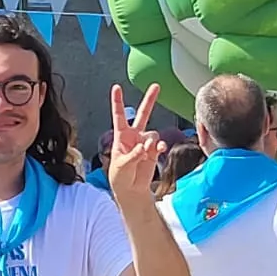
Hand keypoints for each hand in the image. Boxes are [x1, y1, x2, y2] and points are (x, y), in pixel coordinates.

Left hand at [106, 83, 166, 203]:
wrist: (130, 190)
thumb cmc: (119, 177)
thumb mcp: (121, 166)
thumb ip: (132, 155)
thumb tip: (144, 146)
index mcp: (120, 137)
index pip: (119, 116)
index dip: (117, 102)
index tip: (116, 87)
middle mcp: (134, 136)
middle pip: (142, 115)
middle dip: (149, 100)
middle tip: (156, 85)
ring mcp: (145, 143)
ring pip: (152, 133)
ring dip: (150, 142)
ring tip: (145, 153)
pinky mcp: (154, 151)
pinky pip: (159, 143)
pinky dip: (159, 146)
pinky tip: (158, 150)